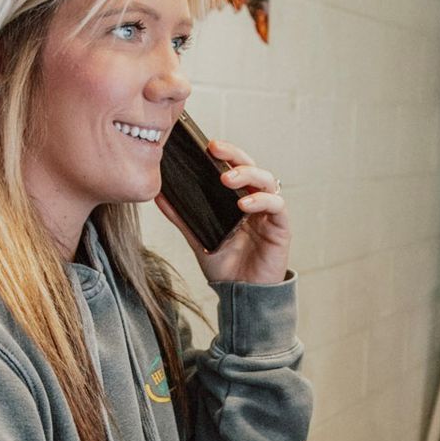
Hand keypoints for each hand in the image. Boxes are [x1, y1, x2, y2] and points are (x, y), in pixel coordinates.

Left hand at [154, 138, 289, 285]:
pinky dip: (262, 200)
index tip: (206, 145)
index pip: (234, 167)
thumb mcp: (198, 237)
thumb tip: (158, 195)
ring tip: (227, 179)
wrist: (241, 294)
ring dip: (248, 175)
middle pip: (251, 167)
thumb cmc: (225, 266)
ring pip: (266, 180)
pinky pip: (277, 205)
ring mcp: (269, 212)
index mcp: (238, 198)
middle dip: (234, 156)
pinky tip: (244, 204)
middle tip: (215, 151)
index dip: (224, 153)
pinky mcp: (280, 227)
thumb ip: (182, 216)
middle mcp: (255, 200)